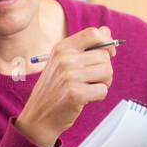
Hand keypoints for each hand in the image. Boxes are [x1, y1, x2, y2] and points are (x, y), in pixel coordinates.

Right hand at [16, 26, 116, 146]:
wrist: (39, 116)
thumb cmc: (54, 89)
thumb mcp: (63, 62)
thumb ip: (85, 45)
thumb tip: (106, 30)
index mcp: (61, 48)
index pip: (93, 34)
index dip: (106, 43)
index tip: (108, 54)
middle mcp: (64, 59)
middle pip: (105, 56)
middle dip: (104, 70)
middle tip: (89, 80)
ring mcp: (69, 76)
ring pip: (107, 72)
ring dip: (103, 83)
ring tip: (87, 88)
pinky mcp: (75, 94)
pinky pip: (103, 90)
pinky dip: (98, 97)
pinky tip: (84, 99)